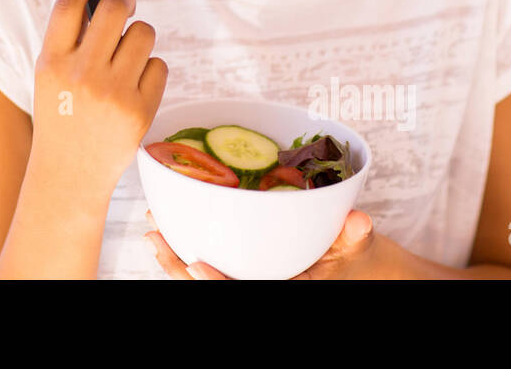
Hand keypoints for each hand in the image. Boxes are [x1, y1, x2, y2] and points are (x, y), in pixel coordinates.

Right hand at [29, 0, 167, 190]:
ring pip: (144, 33)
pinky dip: (150, 70)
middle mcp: (81, 74)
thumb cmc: (62, 113)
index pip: (70, 2)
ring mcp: (113, 93)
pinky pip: (159, 65)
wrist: (69, 173)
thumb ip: (72, 37)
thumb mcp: (52, 75)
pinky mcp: (140, 110)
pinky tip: (134, 88)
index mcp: (52, 61)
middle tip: (126, 2)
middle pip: (116, 9)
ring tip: (126, 56)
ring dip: (139, 37)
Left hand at [145, 208, 394, 278]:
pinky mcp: (239, 264)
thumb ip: (355, 235)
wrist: (350, 264)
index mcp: (283, 288)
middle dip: (178, 268)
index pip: (244, 290)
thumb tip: (359, 220)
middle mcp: (260, 283)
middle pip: (210, 286)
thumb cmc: (350, 254)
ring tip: (151, 230)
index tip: (194, 266)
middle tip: (154, 240)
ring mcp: (246, 275)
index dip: (217, 284)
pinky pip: (207, 260)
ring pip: (200, 276)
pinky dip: (182, 247)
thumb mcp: (357, 245)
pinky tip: (163, 228)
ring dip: (172, 257)